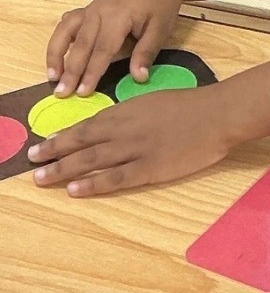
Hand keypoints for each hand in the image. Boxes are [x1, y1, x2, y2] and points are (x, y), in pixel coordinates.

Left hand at [28, 85, 233, 196]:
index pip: (85, 127)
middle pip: (81, 143)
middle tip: (31, 163)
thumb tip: (109, 126)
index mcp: (124, 112)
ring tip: (42, 178)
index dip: (61, 138)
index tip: (42, 146)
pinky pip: (116, 178)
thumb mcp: (151, 102)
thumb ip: (129, 115)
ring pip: (92, 161)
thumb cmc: (189, 106)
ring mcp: (135, 149)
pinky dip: (93, 184)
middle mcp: (123, 130)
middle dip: (53, 153)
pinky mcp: (150, 168)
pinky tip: (75, 190)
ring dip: (64, 170)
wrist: (216, 114)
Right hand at [46, 0, 187, 98]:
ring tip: (52, 76)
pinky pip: (67, 23)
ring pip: (65, 31)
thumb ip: (146, 53)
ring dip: (55, 54)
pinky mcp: (88, 9)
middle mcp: (98, 12)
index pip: (102, 50)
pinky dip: (59, 39)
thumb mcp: (160, 30)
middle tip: (61, 93)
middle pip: (80, 44)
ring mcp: (90, 9)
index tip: (83, 92)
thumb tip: (137, 78)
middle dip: (70, 70)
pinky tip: (57, 55)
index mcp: (117, 17)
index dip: (92, 72)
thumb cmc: (161, 6)